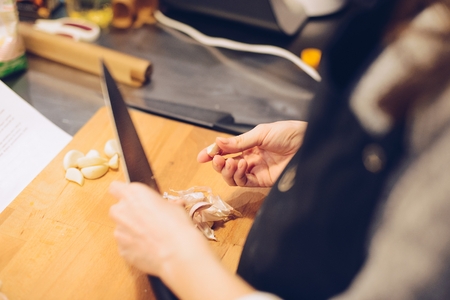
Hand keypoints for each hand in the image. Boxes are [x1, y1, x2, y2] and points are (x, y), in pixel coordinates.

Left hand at [109, 181, 255, 299]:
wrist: (181, 255)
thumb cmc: (183, 229)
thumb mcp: (177, 208)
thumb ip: (164, 203)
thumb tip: (167, 205)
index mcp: (137, 195)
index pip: (119, 186)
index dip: (124, 190)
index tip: (128, 193)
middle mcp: (125, 210)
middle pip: (118, 206)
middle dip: (130, 210)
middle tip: (148, 218)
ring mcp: (122, 231)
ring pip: (122, 225)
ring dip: (132, 228)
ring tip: (152, 235)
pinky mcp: (123, 248)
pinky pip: (125, 242)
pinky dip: (134, 243)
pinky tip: (150, 246)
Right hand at [197, 121, 306, 186]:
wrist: (309, 143)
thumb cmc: (290, 133)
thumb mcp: (262, 133)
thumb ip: (240, 141)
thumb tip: (218, 143)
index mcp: (250, 144)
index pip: (227, 151)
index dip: (213, 154)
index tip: (201, 157)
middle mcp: (252, 158)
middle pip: (227, 165)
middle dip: (218, 163)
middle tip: (217, 159)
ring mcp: (257, 170)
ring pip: (233, 176)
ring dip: (227, 170)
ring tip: (230, 162)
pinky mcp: (264, 181)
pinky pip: (245, 182)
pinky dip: (239, 175)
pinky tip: (241, 165)